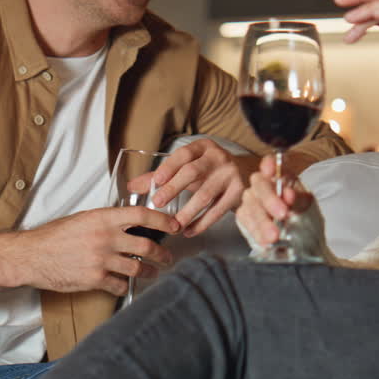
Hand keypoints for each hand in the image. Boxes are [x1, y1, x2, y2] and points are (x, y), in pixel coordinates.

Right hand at [17, 206, 180, 296]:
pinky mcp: (95, 279)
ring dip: (149, 272)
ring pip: (137, 268)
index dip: (163, 220)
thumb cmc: (54, 237)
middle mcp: (105, 237)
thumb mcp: (82, 219)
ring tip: (152, 273)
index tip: (174, 225)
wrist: (32, 256)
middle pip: (146, 245)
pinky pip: (120, 284)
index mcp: (103, 218)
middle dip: (162, 253)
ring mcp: (101, 259)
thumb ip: (106, 221)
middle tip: (167, 257)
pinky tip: (124, 283)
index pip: (141, 215)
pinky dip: (124, 285)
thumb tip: (128, 225)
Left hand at [129, 138, 253, 236]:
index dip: (170, 166)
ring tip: (174, 225)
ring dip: (188, 212)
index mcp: (203, 147)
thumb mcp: (188, 167)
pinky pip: (218, 211)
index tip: (157, 181)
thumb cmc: (209, 170)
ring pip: (206, 195)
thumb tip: (131, 187)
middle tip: (158, 203)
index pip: (184, 154)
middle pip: (193, 172)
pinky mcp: (238, 193)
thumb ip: (161, 176)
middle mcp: (218, 158)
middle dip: (174, 188)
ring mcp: (230, 175)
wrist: (247, 174)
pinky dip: (202, 223)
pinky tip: (189, 231)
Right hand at [234, 154, 315, 248]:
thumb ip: (298, 199)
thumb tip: (288, 195)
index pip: (272, 163)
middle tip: (282, 214)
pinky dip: (257, 233)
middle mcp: (263, 184)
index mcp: (281, 175)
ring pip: (251, 206)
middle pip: (260, 185)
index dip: (270, 164)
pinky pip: (246, 222)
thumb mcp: (307, 205)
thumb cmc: (303, 216)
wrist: (301, 239)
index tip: (271, 169)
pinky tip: (266, 241)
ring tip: (274, 236)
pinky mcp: (244, 216)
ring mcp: (252, 199)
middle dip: (270, 200)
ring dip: (263, 222)